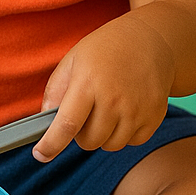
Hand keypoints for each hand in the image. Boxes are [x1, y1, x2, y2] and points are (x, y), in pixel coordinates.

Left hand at [32, 12, 173, 160]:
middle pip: (89, 141)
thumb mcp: (72, 60)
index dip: (51, 145)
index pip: (67, 124)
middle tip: (85, 112)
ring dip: (103, 135)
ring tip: (105, 109)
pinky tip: (124, 110)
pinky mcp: (154, 116)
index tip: (41, 155)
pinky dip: (124, 133)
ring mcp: (136, 109)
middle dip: (80, 134)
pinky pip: (132, 142)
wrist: (149, 39)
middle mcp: (113, 99)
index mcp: (87, 83)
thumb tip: (45, 122)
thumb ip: (55, 91)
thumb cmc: (105, 50)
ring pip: (110, 145)